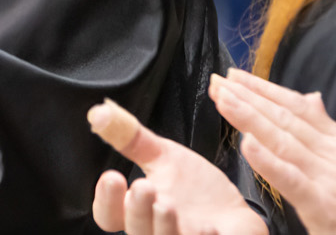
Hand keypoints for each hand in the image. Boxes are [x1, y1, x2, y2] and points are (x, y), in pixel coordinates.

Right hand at [88, 98, 264, 234]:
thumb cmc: (197, 191)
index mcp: (140, 212)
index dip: (106, 200)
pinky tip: (209, 227)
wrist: (236, 214)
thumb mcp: (164, 157)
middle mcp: (157, 233)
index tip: (112, 176)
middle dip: (137, 211)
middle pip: (136, 231)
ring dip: (164, 226)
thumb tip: (99, 113)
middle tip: (143, 187)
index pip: (109, 215)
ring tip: (166, 204)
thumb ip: (133, 139)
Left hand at [210, 69, 335, 234]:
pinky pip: (290, 178)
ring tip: (223, 101)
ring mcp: (328, 176)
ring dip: (249, 118)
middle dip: (248, 97)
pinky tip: (246, 144)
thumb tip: (312, 97)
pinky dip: (267, 160)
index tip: (234, 75)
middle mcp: (332, 152)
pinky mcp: (322, 204)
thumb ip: (325, 129)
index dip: (263, 88)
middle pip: (284, 117)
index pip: (295, 106)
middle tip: (217, 82)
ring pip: (282, 140)